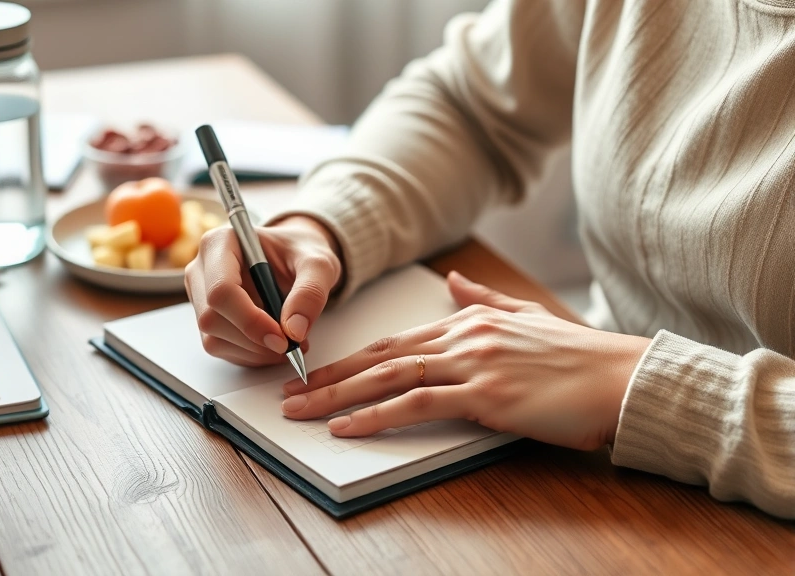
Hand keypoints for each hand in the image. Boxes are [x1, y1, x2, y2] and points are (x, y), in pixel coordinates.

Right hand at [184, 215, 342, 366]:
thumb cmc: (300, 252)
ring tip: (288, 343)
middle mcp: (202, 268)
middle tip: (292, 344)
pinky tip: (272, 345)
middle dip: (254, 340)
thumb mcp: (318, 264)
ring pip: (213, 338)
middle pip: (212, 318)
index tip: (282, 338)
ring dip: (253, 351)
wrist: (294, 258)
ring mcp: (201, 295)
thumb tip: (294, 330)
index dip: (250, 320)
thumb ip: (310, 292)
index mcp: (221, 243)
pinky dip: (250, 355)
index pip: (221, 290)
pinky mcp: (207, 318)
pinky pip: (220, 347)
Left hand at [279, 272, 651, 450]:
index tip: (316, 371)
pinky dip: (376, 415)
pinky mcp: (485, 395)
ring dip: (337, 396)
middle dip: (328, 376)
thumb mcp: (526, 316)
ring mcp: (471, 363)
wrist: (623, 377)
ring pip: (387, 378)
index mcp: (468, 321)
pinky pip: (417, 404)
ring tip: (302, 410)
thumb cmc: (580, 357)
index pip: (394, 342)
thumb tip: (455, 283)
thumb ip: (486, 300)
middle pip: (379, 357)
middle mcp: (462, 336)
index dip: (349, 358)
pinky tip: (348, 427)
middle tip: (288, 391)